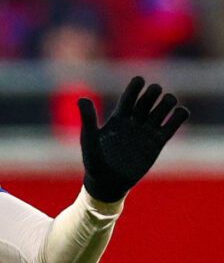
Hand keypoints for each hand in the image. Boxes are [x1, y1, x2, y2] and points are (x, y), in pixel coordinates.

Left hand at [78, 76, 188, 202]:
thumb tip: (82, 98)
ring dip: (167, 102)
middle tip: (155, 91)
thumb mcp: (90, 139)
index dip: (135, 87)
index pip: (129, 98)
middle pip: (147, 101)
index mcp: (117, 119)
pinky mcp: (157, 143)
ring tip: (168, 101)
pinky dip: (178, 117)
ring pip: (161, 110)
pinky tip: (180, 112)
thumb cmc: (94, 162)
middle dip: (152, 93)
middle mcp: (133, 123)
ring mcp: (146, 132)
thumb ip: (88, 119)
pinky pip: (171, 127)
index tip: (140, 79)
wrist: (108, 183)